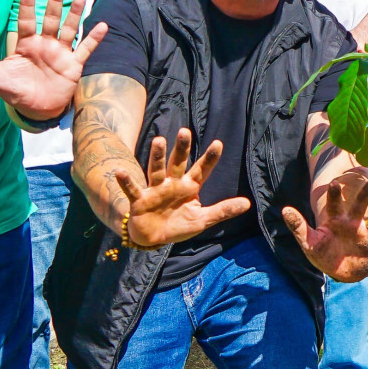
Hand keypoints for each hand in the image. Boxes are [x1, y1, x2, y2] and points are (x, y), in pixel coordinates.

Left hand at [0, 0, 107, 122]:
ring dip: (74, 14)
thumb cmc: (16, 91)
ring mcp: (61, 53)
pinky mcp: (74, 66)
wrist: (36, 110)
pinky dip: (94, 38)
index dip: (27, 5)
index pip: (27, 20)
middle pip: (51, 19)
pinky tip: (102, 26)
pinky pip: (86, 49)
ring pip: (69, 29)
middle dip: (55, 1)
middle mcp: (45, 44)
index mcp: (26, 44)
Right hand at [112, 130, 250, 247]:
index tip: (218, 143)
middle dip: (181, 148)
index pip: (202, 170)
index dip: (210, 158)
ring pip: (156, 170)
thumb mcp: (203, 220)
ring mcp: (155, 190)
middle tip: (185, 131)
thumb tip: (247, 204)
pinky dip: (126, 181)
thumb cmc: (178, 225)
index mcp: (189, 187)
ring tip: (158, 140)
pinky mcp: (140, 201)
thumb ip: (223, 211)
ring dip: (157, 157)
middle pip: (177, 163)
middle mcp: (172, 184)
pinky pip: (132, 189)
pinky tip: (119, 171)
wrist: (153, 238)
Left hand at [282, 166, 367, 281]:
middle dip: (365, 195)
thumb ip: (298, 226)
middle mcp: (352, 222)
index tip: (334, 183)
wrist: (338, 272)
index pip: (334, 204)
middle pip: (359, 206)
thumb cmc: (322, 254)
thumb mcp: (308, 242)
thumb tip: (284, 209)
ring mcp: (365, 234)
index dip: (334, 194)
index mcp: (336, 220)